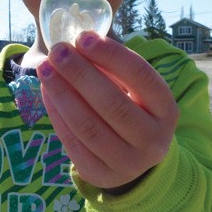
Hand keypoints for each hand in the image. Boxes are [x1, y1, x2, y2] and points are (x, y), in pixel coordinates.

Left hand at [37, 32, 178, 189]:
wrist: (136, 159)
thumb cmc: (132, 110)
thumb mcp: (134, 91)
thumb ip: (112, 69)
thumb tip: (76, 45)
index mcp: (167, 110)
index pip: (141, 77)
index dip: (111, 55)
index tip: (83, 37)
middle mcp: (152, 140)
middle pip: (112, 104)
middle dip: (80, 74)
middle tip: (57, 51)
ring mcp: (128, 162)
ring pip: (88, 126)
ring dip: (62, 94)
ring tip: (45, 69)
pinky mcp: (101, 175)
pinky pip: (73, 143)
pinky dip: (57, 115)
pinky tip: (47, 92)